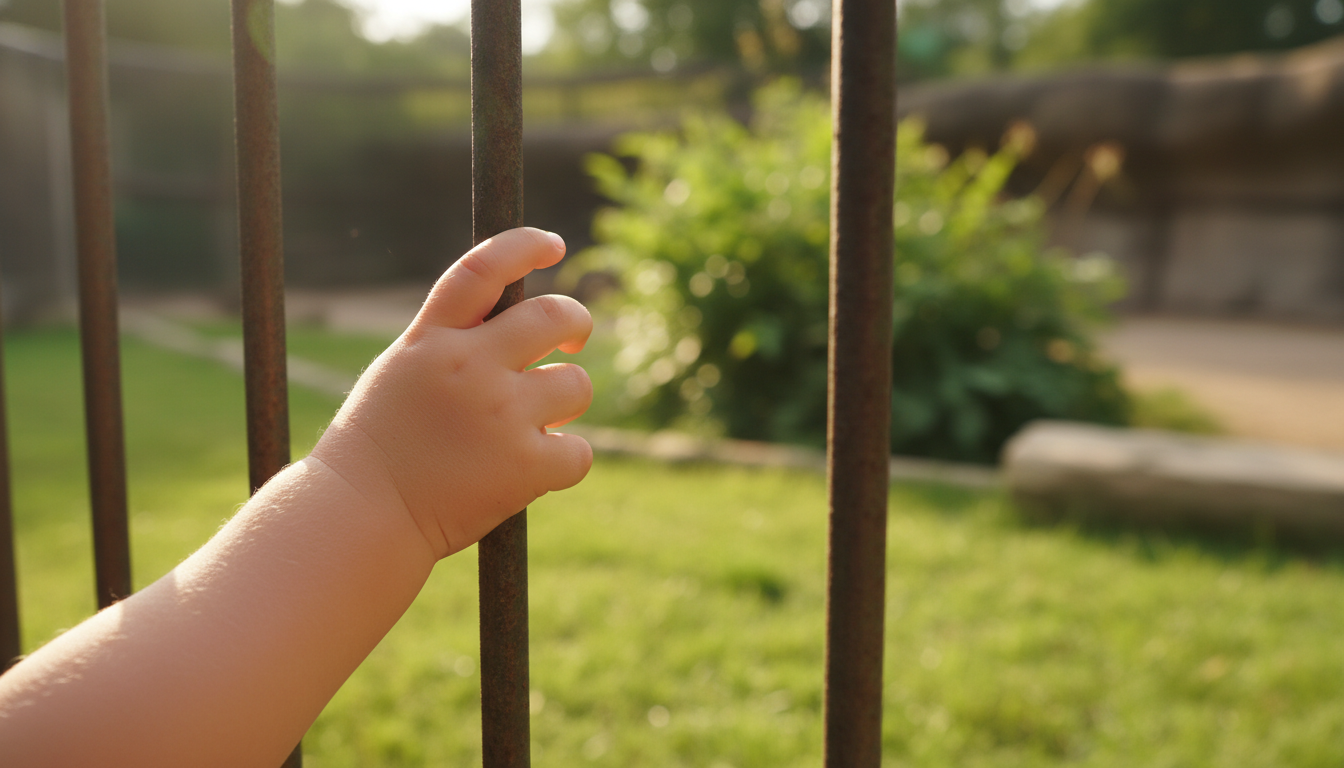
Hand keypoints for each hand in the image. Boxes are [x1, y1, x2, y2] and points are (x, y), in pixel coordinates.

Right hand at [311, 228, 593, 559]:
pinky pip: (578, 450)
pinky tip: (536, 470)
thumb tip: (519, 324)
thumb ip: (450, 343)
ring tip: (535, 426)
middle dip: (576, 324)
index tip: (553, 245)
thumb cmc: (378, 449)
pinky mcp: (524, 465)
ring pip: (576, 385)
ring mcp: (501, 413)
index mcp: (433, 339)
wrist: (362, 516)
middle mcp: (469, 365)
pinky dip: (566, 460)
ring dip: (565, 403)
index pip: (484, 268)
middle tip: (572, 342)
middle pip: (554, 316)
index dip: (526, 245)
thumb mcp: (400, 373)